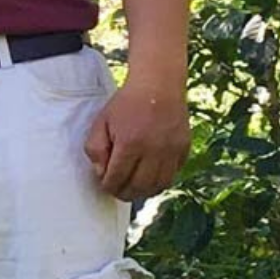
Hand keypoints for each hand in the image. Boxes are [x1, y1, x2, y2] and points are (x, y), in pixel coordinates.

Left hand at [85, 71, 189, 199]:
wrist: (158, 85)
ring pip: (158, 186)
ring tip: (134, 188)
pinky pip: (172, 175)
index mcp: (130, 143)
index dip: (108, 186)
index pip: (117, 178)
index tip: (105, 185)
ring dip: (144, 192)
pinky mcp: (183, 149)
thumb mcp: (101, 121)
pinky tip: (149, 177)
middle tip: (118, 191)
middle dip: (125, 193)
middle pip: (139, 187)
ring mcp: (171, 151)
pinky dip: (160, 181)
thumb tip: (101, 172)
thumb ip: (95, 148)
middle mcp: (153, 150)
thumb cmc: (126, 103)